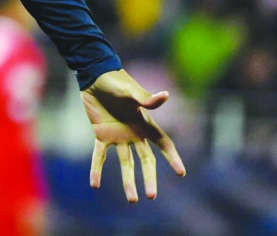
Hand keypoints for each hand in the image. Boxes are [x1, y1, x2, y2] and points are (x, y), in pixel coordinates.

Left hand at [81, 69, 185, 201]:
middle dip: (150, 178)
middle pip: (145, 160)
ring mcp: (118, 135)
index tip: (181, 173)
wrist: (94, 75)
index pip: (163, 143)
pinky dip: (97, 169)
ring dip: (128, 181)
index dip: (172, 157)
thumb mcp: (131, 91)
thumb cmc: (116, 81)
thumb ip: (147, 99)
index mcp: (145, 123)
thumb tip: (166, 95)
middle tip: (152, 196)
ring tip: (132, 200)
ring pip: (125, 163)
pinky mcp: (101, 134)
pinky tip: (94, 184)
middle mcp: (134, 133)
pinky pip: (99, 155)